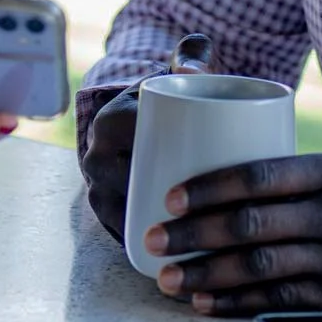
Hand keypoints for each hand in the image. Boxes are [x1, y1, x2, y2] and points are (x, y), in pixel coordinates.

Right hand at [78, 35, 213, 242]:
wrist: (139, 130)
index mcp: (109, 122)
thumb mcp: (176, 78)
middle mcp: (97, 158)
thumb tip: (191, 66)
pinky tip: (178, 264)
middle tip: (224, 200)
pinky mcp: (108, 216)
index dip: (165, 148)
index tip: (211, 157)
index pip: (134, 135)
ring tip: (209, 235)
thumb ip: (190, 57)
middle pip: (136, 183)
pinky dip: (149, 250)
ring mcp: (99, 190)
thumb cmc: (169, 104)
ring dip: (161, 230)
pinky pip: (125, 235)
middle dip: (174, 196)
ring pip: (130, 214)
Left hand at [143, 153, 321, 314]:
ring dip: (208, 274)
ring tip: (169, 280)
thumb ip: (306, 176)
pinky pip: (284, 300)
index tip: (171, 198)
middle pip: (250, 223)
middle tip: (152, 241)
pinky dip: (241, 303)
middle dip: (193, 234)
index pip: (259, 175)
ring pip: (261, 265)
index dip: (209, 188)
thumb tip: (239, 181)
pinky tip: (208, 305)